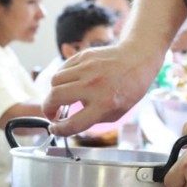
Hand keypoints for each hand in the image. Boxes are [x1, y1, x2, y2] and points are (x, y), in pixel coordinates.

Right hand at [42, 44, 159, 135]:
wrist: (138, 58)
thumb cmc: (129, 88)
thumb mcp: (117, 112)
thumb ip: (93, 119)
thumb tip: (68, 124)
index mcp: (104, 104)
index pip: (72, 123)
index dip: (58, 130)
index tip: (55, 129)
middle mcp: (94, 86)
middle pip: (54, 98)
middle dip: (48, 109)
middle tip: (52, 113)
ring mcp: (88, 68)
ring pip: (54, 81)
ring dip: (54, 92)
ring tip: (63, 96)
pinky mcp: (84, 56)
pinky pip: (62, 69)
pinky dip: (62, 78)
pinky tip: (70, 82)